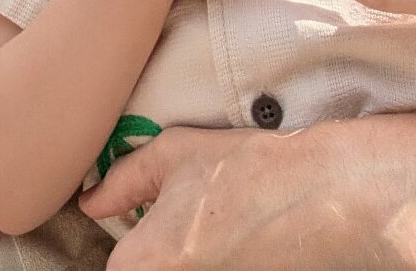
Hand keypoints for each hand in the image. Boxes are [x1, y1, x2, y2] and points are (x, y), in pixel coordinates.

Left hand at [79, 125, 297, 269]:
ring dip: (182, 256)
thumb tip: (91, 202)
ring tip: (206, 225)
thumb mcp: (172, 155)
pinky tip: (226, 238)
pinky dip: (209, 260)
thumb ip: (121, 181)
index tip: (139, 220)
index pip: (114, 268)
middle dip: (153, 251)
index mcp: (146, 262)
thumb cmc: (247, 169)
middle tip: (179, 221)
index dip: (127, 240)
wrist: (324, 196)